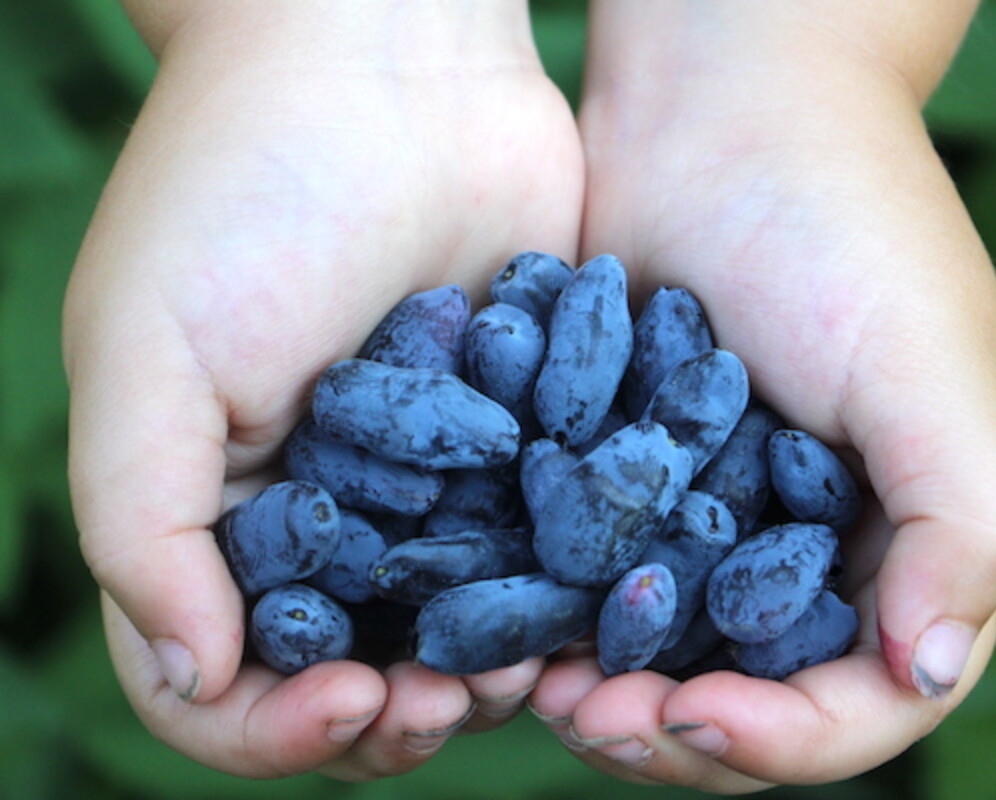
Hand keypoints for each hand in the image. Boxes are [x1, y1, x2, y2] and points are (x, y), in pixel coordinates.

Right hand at [64, 1, 582, 779]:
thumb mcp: (146, 352)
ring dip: (485, 670)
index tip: (349, 699)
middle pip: (347, 669)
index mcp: (214, 508)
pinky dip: (558, 591)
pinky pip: (540, 544)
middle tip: (451, 703)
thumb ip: (142, 524)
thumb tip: (192, 673)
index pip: (217, 681)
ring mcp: (428, 479)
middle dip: (394, 713)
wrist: (392, 61)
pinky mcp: (519, 436)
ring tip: (532, 667)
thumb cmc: (243, 190)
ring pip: (455, 626)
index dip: (271, 726)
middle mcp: (321, 510)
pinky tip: (595, 598)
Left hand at [529, 3, 995, 791]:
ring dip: (604, 688)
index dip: (786, 739)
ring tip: (541, 686)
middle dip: (674, 731)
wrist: (720, 112)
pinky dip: (556, 612)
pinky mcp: (628, 476)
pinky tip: (506, 622)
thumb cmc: (845, 227)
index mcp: (901, 544)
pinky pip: (593, 574)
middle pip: (750, 696)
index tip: (695, 717)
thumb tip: (928, 672)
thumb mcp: (933, 370)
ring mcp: (710, 517)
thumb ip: (965, 525)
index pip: (860, 701)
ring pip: (660, 652)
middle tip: (591, 714)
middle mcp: (806, 549)